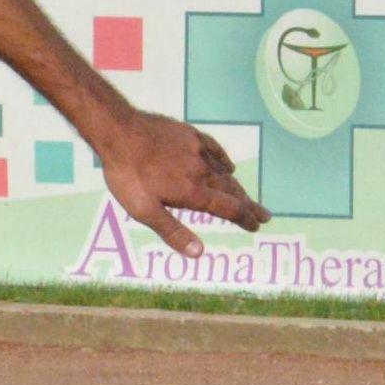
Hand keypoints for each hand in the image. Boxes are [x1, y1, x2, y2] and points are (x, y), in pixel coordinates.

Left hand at [91, 107, 265, 255]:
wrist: (119, 131)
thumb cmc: (128, 175)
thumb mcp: (144, 211)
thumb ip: (172, 231)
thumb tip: (199, 253)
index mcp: (194, 192)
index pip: (229, 208)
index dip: (244, 219)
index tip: (255, 226)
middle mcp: (202, 170)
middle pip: (232, 191)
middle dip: (248, 205)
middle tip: (264, 215)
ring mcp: (197, 150)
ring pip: (224, 172)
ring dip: (237, 186)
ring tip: (246, 196)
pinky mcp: (190, 134)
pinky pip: (215, 150)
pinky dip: (224, 161)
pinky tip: (229, 166)